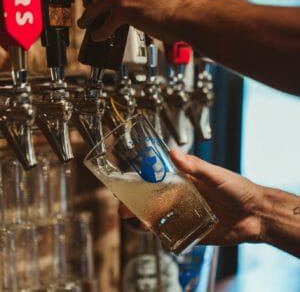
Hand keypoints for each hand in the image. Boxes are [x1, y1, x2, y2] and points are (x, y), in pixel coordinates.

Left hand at [78, 0, 209, 42]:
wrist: (189, 13)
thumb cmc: (186, 4)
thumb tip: (152, 3)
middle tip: (88, 6)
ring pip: (100, 2)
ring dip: (90, 13)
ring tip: (84, 21)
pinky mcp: (126, 10)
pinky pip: (107, 22)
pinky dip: (101, 31)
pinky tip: (98, 36)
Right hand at [120, 148, 263, 245]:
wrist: (256, 214)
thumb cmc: (238, 189)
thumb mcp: (216, 175)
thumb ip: (195, 166)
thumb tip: (173, 152)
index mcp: (185, 182)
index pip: (158, 181)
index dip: (141, 183)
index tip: (127, 185)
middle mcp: (182, 198)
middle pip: (154, 201)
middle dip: (137, 205)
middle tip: (124, 209)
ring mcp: (186, 215)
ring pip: (160, 218)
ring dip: (145, 220)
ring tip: (134, 222)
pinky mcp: (192, 231)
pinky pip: (173, 233)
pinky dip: (161, 234)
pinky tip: (152, 234)